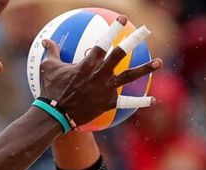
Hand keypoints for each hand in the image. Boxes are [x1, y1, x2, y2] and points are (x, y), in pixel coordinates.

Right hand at [37, 18, 162, 126]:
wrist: (55, 115)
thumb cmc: (50, 90)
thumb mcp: (48, 68)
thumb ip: (52, 52)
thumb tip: (46, 41)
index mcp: (88, 64)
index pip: (104, 42)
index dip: (114, 29)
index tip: (123, 19)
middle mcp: (100, 74)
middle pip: (121, 53)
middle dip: (134, 40)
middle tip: (146, 30)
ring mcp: (106, 89)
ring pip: (129, 76)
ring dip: (145, 68)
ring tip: (159, 62)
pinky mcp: (108, 103)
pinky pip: (127, 102)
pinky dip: (141, 102)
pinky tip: (154, 100)